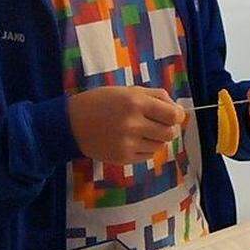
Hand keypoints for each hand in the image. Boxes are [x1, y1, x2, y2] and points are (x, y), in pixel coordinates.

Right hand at [68, 87, 184, 163]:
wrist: (71, 123)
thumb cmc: (102, 102)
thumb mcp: (128, 90)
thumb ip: (155, 96)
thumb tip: (178, 109)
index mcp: (136, 103)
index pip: (173, 115)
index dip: (177, 115)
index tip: (173, 115)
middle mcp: (133, 124)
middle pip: (170, 133)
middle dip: (168, 128)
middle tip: (157, 124)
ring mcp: (128, 143)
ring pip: (160, 146)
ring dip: (156, 139)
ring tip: (141, 131)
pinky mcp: (123, 158)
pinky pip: (148, 156)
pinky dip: (145, 149)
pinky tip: (132, 141)